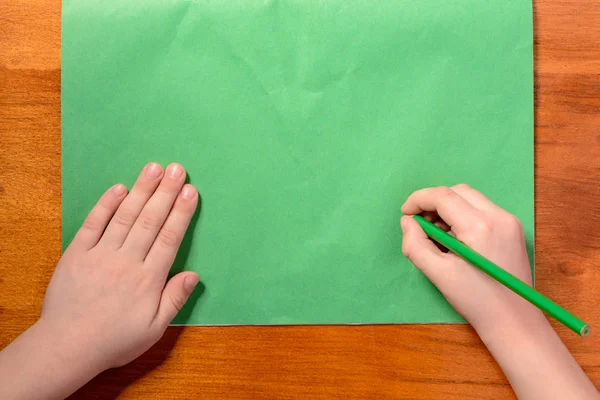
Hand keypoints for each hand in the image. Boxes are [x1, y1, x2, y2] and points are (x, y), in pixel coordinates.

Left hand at [41, 162, 198, 371]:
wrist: (67, 346)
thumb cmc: (115, 340)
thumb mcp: (154, 329)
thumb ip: (174, 299)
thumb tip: (193, 274)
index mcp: (148, 279)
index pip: (169, 238)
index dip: (180, 212)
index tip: (190, 190)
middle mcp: (127, 260)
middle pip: (150, 220)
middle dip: (165, 192)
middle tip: (176, 168)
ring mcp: (100, 254)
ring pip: (125, 216)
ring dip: (141, 191)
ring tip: (153, 168)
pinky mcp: (77, 253)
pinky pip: (93, 224)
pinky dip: (105, 205)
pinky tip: (119, 188)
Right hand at [400, 184, 539, 332]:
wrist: (514, 320)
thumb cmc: (476, 300)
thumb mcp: (438, 274)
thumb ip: (416, 245)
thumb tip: (408, 222)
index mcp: (480, 227)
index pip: (443, 196)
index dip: (418, 200)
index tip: (405, 214)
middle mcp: (498, 216)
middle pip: (458, 191)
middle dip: (433, 202)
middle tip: (420, 224)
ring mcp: (509, 221)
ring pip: (470, 198)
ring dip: (448, 207)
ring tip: (437, 234)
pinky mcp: (512, 229)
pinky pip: (482, 209)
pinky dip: (463, 215)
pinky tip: (455, 238)